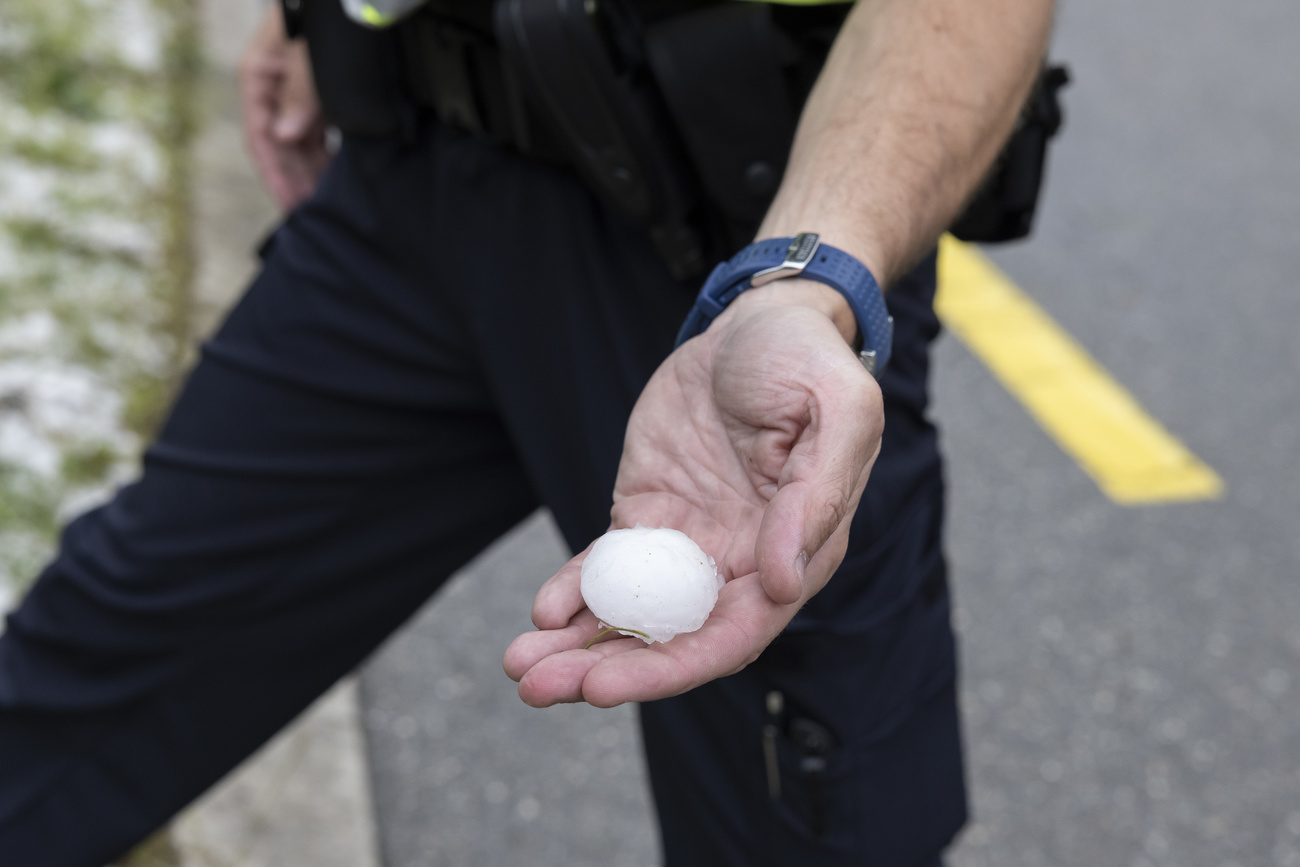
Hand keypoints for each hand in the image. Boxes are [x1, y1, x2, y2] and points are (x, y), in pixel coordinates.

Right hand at [238, 7, 330, 210]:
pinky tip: (336, 175)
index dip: (274, 173)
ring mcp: (297, 89)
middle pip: (281, 143)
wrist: (346, 1)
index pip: (260, 134)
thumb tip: (284, 135)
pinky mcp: (320, 90)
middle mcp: (274, 86)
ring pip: (300, 139)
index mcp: (259, 74)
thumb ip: (300, 91)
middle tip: (312, 214)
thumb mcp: (309, 51)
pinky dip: (327, 152)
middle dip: (296, 179)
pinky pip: (320, 129)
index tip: (289, 204)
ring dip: (311, 170)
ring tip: (325, 202)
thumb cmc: (323, 12)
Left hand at [504, 280, 883, 706]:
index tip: (605, 685)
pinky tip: (542, 610)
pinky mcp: (649, 512)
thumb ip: (819, 495)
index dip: (671, 666)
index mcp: (795, 553)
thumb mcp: (838, 410)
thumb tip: (783, 582)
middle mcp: (741, 562)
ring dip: (576, 646)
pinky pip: (608, 564)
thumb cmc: (808, 360)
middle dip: (604, 670)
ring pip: (632, 612)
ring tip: (519, 667)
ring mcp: (690, 541)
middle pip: (671, 638)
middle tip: (535, 686)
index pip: (731, 634)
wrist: (760, 318)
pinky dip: (574, 591)